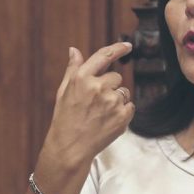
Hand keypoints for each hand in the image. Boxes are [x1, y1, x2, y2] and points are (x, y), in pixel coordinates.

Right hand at [40, 42, 134, 170]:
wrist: (70, 148)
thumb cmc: (65, 119)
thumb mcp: (64, 91)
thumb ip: (73, 69)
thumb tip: (74, 50)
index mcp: (82, 78)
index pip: (104, 56)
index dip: (118, 48)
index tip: (128, 46)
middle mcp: (98, 87)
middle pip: (116, 77)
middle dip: (110, 87)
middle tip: (96, 103)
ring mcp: (111, 102)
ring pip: (123, 93)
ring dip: (116, 100)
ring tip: (100, 114)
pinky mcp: (122, 116)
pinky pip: (129, 107)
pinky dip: (122, 113)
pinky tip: (108, 121)